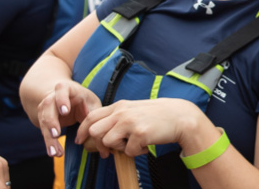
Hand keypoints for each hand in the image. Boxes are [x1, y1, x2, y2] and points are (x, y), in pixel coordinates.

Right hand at [37, 80, 101, 156]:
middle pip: (48, 107)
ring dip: (49, 137)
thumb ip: (94, 113)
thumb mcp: (91, 103)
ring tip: (56, 152)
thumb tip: (98, 130)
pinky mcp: (44, 121)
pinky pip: (45, 132)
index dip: (62, 99)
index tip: (65, 111)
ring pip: (44, 121)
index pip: (61, 89)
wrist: (67, 99)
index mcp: (66, 88)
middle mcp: (52, 97)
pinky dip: (49, 143)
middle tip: (56, 134)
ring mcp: (46, 109)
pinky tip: (54, 153)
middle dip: (51, 121)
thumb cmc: (83, 100)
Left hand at [76, 98, 207, 158]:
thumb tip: (99, 133)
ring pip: (109, 142)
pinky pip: (128, 151)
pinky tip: (146, 144)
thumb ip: (117, 118)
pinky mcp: (140, 134)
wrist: (179, 116)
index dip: (82, 130)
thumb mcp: (133, 110)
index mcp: (119, 106)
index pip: (91, 117)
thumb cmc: (156, 116)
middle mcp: (121, 112)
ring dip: (120, 148)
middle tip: (109, 151)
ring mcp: (130, 122)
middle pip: (95, 131)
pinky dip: (137, 152)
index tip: (79, 141)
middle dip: (99, 144)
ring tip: (134, 143)